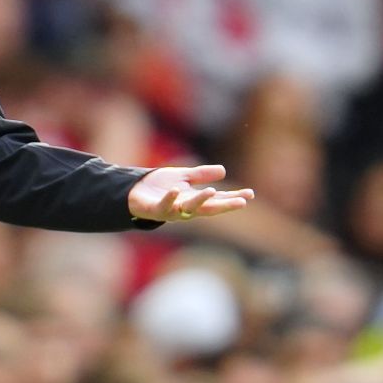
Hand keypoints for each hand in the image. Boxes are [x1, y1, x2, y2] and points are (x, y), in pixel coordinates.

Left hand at [128, 163, 255, 222]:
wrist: (132, 191)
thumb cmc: (159, 186)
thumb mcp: (183, 177)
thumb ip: (201, 174)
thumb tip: (223, 171)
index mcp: (194, 200)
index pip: (218, 199)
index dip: (233, 198)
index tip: (250, 194)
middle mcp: (185, 208)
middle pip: (209, 208)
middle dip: (225, 205)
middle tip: (241, 202)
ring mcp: (171, 211)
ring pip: (189, 209)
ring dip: (200, 201)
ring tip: (210, 191)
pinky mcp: (155, 210)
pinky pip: (164, 206)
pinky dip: (170, 198)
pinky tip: (176, 190)